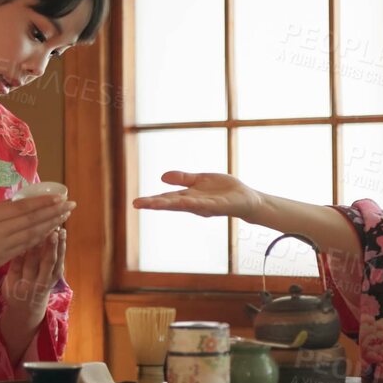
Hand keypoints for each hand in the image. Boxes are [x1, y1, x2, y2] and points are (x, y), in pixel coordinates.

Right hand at [0, 195, 72, 302]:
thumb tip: (17, 207)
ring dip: (50, 226)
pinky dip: (39, 241)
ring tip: (64, 217)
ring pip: (31, 235)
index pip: (22, 207)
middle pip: (31, 220)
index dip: (43, 202)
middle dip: (53, 212)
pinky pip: (24, 248)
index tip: (59, 196)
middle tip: (70, 205)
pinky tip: (49, 235)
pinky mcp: (0, 261)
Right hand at [131, 171, 261, 220]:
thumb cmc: (223, 190)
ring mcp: (206, 206)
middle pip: (172, 204)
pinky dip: (196, 204)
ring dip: (171, 204)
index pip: (167, 199)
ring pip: (186, 205)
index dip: (152, 201)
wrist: (246, 199)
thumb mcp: (200, 180)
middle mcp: (195, 204)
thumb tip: (162, 177)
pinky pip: (206, 204)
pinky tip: (186, 201)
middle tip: (137, 204)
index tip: (135, 203)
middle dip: (155, 204)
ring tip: (154, 204)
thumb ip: (183, 179)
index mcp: (188, 197)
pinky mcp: (220, 205)